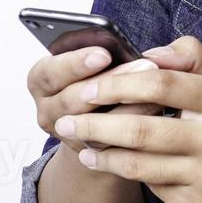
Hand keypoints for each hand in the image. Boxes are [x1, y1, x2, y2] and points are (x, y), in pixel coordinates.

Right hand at [27, 47, 170, 156]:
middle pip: (71, 99)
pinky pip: (110, 143)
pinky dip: (133, 126)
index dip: (75, 63)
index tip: (104, 53)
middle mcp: (48, 109)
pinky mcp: (90, 154)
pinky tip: (158, 110)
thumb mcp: (99, 57)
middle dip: (110, 82)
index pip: (50, 71)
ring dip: (128, 105)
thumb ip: (117, 48)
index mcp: (42, 79)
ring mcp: (67, 135)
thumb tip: (156, 53)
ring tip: (158, 87)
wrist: (103, 119)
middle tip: (144, 65)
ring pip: (92, 125)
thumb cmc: (101, 76)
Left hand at [65, 35, 201, 202]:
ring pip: (140, 166)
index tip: (88, 87)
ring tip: (80, 145)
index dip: (119, 84)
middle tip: (63, 122)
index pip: (162, 84)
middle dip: (95, 125)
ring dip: (102, 155)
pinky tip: (110, 163)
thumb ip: (190, 54)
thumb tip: (146, 53)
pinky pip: (152, 187)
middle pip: (143, 131)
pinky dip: (128, 173)